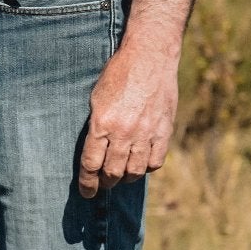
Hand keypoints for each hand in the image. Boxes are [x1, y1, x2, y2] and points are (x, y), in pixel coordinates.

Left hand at [77, 36, 178, 196]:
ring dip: (125, 178)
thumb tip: (95, 152)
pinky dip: (146, 167)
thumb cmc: (118, 75)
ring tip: (120, 176)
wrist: (150, 57)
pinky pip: (155, 161)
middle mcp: (124, 132)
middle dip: (105, 183)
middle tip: (103, 184)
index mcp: (102, 124)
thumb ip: (96, 127)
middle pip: (112, 172)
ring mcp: (146, 132)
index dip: (87, 183)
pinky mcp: (164, 130)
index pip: (91, 164)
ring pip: (134, 171)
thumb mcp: (96, 99)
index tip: (86, 192)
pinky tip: (140, 163)